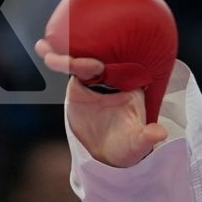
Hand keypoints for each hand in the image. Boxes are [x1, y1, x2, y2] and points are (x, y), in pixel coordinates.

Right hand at [34, 39, 166, 167]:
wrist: (107, 154)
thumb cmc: (126, 146)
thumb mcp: (137, 144)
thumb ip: (146, 138)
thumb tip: (159, 134)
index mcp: (129, 85)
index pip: (118, 66)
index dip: (105, 63)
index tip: (95, 67)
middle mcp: (112, 77)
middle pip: (95, 55)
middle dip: (79, 48)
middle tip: (65, 54)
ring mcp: (94, 79)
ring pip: (78, 58)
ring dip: (62, 52)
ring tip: (45, 48)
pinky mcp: (78, 84)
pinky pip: (67, 65)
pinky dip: (55, 57)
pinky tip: (41, 47)